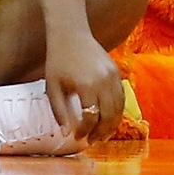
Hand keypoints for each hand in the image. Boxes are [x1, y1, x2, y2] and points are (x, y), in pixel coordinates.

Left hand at [40, 25, 124, 148]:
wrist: (70, 33)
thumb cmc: (58, 59)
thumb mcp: (52, 85)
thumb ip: (59, 110)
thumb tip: (66, 133)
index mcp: (86, 86)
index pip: (90, 117)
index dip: (84, 131)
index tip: (77, 137)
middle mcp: (103, 82)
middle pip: (108, 116)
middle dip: (100, 133)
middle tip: (92, 141)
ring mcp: (113, 77)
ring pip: (118, 109)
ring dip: (112, 125)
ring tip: (102, 135)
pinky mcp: (117, 72)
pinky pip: (121, 98)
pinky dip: (117, 111)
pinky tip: (109, 119)